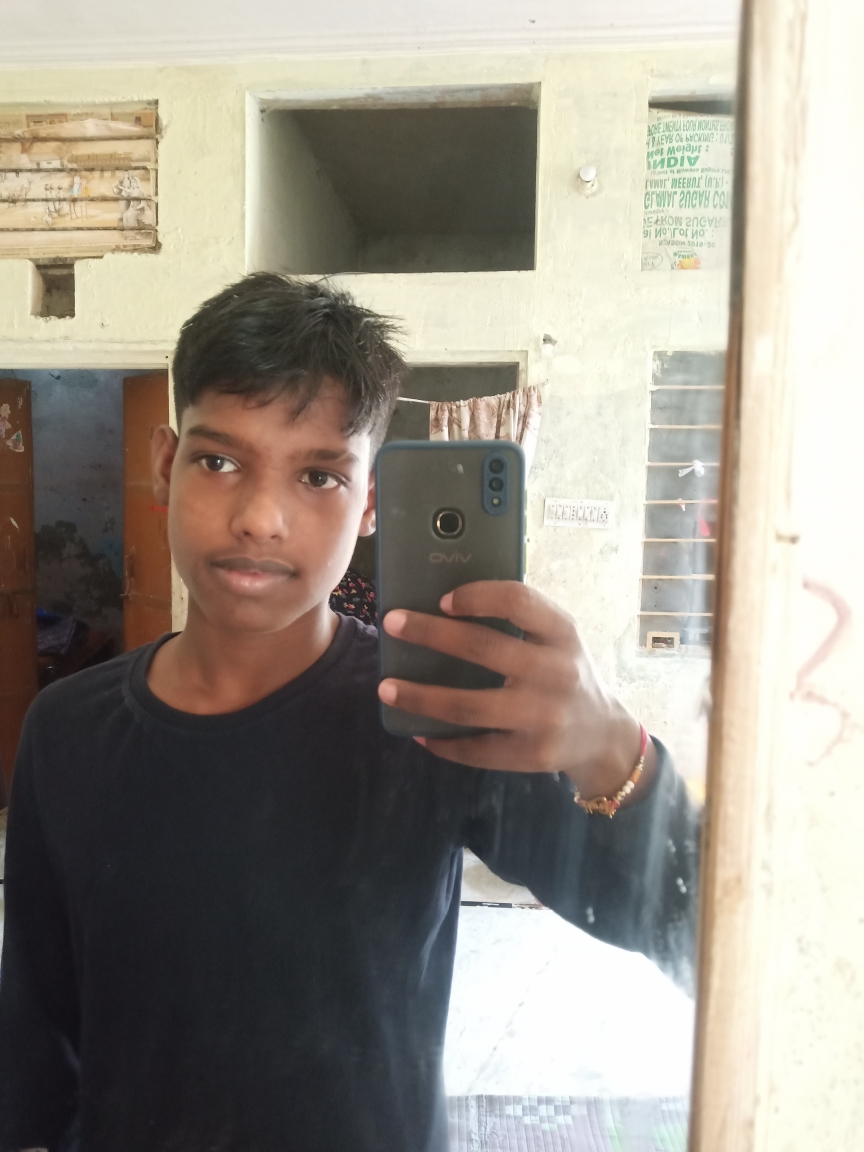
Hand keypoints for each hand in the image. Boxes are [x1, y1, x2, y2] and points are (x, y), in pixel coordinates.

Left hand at [377, 581, 655, 804]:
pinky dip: (441, 742)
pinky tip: (417, 730)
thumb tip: (443, 605)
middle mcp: (557, 672)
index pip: (518, 601)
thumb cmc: (565, 673)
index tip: (442, 598)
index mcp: (563, 633)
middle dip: (429, 633)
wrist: (604, 735)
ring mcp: (545, 718)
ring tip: (387, 688)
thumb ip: (520, 620)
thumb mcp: (559, 638)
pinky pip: (475, 749)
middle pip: (483, 648)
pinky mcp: (532, 755)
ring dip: (420, 697)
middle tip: (391, 623)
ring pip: (469, 707)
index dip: (476, 595)